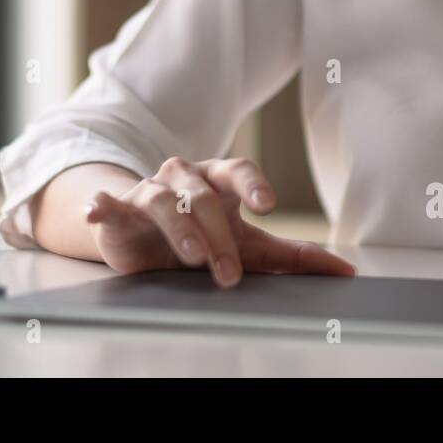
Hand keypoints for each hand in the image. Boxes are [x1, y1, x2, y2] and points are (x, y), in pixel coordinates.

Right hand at [84, 156, 355, 287]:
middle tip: (229, 272)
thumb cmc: (206, 236)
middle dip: (219, 235)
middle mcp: (184, 178)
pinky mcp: (118, 211)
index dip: (253, 183)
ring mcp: (149, 190)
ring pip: (162, 200)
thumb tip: (345, 272)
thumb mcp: (250, 246)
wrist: (147, 239)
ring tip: (193, 257)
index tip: (267, 204)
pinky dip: (102, 204)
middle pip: (203, 197)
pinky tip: (98, 209)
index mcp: (218, 179)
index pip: (237, 170)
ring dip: (179, 228)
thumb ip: (294, 257)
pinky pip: (109, 203)